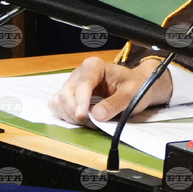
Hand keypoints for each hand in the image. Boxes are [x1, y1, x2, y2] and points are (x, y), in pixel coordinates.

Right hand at [47, 56, 173, 125]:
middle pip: (67, 94)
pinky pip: (57, 107)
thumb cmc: (135, 86)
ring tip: (91, 123)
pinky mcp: (68, 96)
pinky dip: (65, 116)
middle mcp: (79, 73)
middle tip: (94, 124)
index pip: (83, 82)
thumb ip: (115, 103)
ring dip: (71, 117)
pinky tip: (81, 120)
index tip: (82, 116)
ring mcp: (71, 84)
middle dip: (77, 113)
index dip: (81, 100)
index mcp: (94, 66)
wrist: (135, 87)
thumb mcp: (132, 94)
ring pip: (59, 102)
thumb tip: (97, 115)